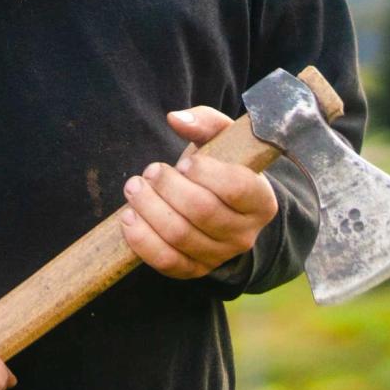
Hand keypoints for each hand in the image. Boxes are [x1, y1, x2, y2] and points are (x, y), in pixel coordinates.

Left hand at [120, 107, 277, 279]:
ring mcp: (220, 256)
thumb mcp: (222, 140)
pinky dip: (141, 239)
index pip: (237, 188)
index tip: (185, 162)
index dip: (206, 173)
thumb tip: (176, 118)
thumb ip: (205, 122)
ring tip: (135, 188)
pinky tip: (128, 217)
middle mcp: (245, 234)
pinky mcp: (194, 270)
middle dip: (168, 187)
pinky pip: (166, 261)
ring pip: (179, 236)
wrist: (220, 207)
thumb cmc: (221, 167)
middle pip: (202, 212)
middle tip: (151, 170)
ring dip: (148, 208)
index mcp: (260, 201)